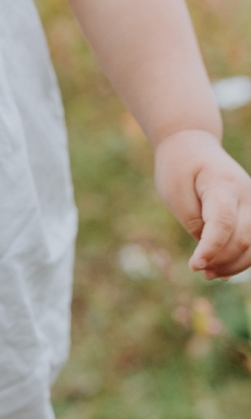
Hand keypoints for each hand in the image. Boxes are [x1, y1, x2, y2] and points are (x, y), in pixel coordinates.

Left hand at [155, 129, 250, 278]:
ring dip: (233, 264)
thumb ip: (194, 221)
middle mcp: (246, 193)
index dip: (211, 248)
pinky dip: (240, 257)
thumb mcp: (175, 192)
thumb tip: (212, 250)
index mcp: (222, 183)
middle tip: (197, 268)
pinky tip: (221, 268)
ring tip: (208, 273)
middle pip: (243, 237)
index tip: (194, 265)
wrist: (192, 145)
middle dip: (221, 260)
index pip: (223, 222)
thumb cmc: (179, 168)